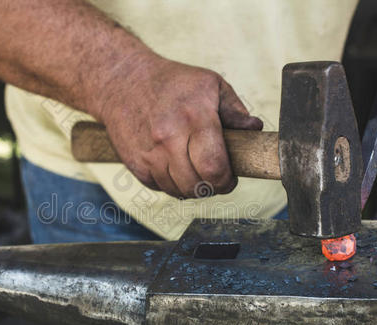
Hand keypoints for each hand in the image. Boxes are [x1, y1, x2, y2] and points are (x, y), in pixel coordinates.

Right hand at [96, 55, 262, 198]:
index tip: (230, 176)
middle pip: (198, 186)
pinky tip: (177, 167)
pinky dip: (173, 184)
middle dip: (214, 187)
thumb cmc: (173, 83)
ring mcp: (150, 154)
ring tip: (197, 171)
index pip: (214, 167)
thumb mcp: (210, 85)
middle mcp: (169, 138)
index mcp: (194, 118)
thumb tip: (255, 130)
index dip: (227, 180)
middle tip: (217, 177)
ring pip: (179, 191)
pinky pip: (161, 188)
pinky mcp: (136, 164)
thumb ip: (235, 110)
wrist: (122, 80)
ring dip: (193, 188)